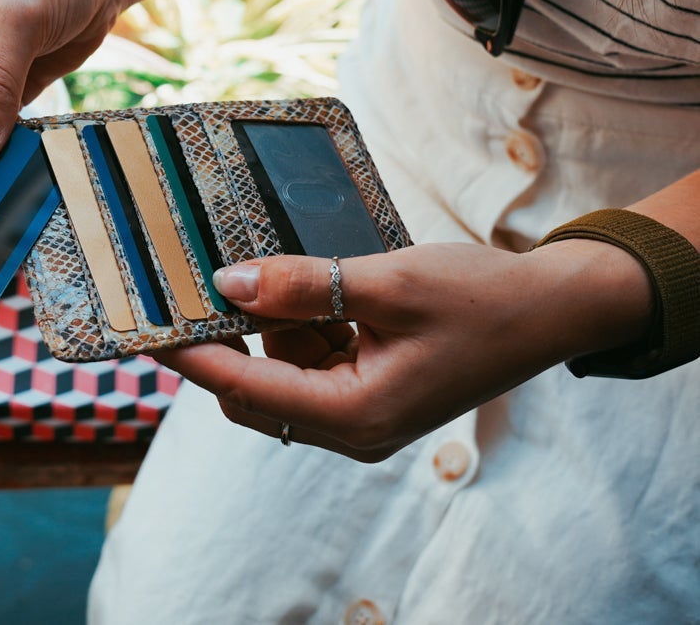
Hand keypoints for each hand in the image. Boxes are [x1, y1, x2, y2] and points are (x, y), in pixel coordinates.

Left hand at [150, 241, 652, 460]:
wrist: (553, 308)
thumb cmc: (481, 297)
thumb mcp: (386, 282)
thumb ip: (302, 286)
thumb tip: (229, 284)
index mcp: (356, 415)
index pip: (245, 387)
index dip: (190, 356)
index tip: (146, 330)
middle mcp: (354, 429)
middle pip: (255, 390)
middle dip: (231, 338)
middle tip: (204, 281)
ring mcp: (363, 415)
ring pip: (281, 373)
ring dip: (273, 326)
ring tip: (286, 271)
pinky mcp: (371, 393)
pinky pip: (311, 364)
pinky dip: (302, 327)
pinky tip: (319, 287)